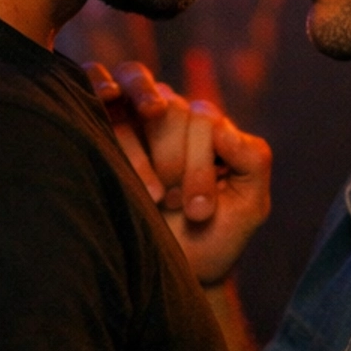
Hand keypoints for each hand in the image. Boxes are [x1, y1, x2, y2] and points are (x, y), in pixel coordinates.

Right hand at [84, 60, 270, 286]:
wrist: (169, 270)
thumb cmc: (211, 237)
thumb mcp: (249, 205)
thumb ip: (253, 160)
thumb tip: (221, 128)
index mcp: (209, 128)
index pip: (204, 118)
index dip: (199, 164)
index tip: (199, 211)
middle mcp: (172, 115)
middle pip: (173, 109)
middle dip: (174, 164)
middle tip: (172, 204)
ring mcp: (134, 116)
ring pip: (137, 102)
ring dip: (139, 153)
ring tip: (150, 196)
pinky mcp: (98, 122)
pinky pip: (99, 80)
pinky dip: (102, 84)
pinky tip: (109, 99)